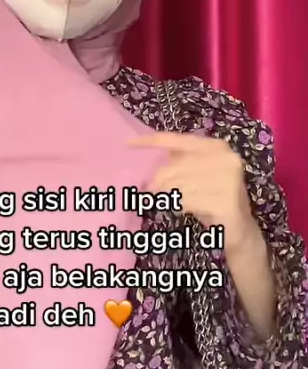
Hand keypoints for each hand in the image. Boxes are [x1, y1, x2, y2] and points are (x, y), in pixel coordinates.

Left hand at [130, 132, 256, 250]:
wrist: (240, 229)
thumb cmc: (214, 198)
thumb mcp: (199, 174)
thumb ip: (181, 163)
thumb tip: (153, 166)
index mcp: (216, 146)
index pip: (177, 140)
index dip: (151, 141)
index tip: (128, 144)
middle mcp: (225, 158)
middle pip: (175, 166)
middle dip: (159, 181)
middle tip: (152, 191)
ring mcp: (228, 179)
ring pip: (179, 185)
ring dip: (169, 196)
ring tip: (173, 201)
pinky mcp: (227, 200)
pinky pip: (188, 201)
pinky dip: (181, 207)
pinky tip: (185, 209)